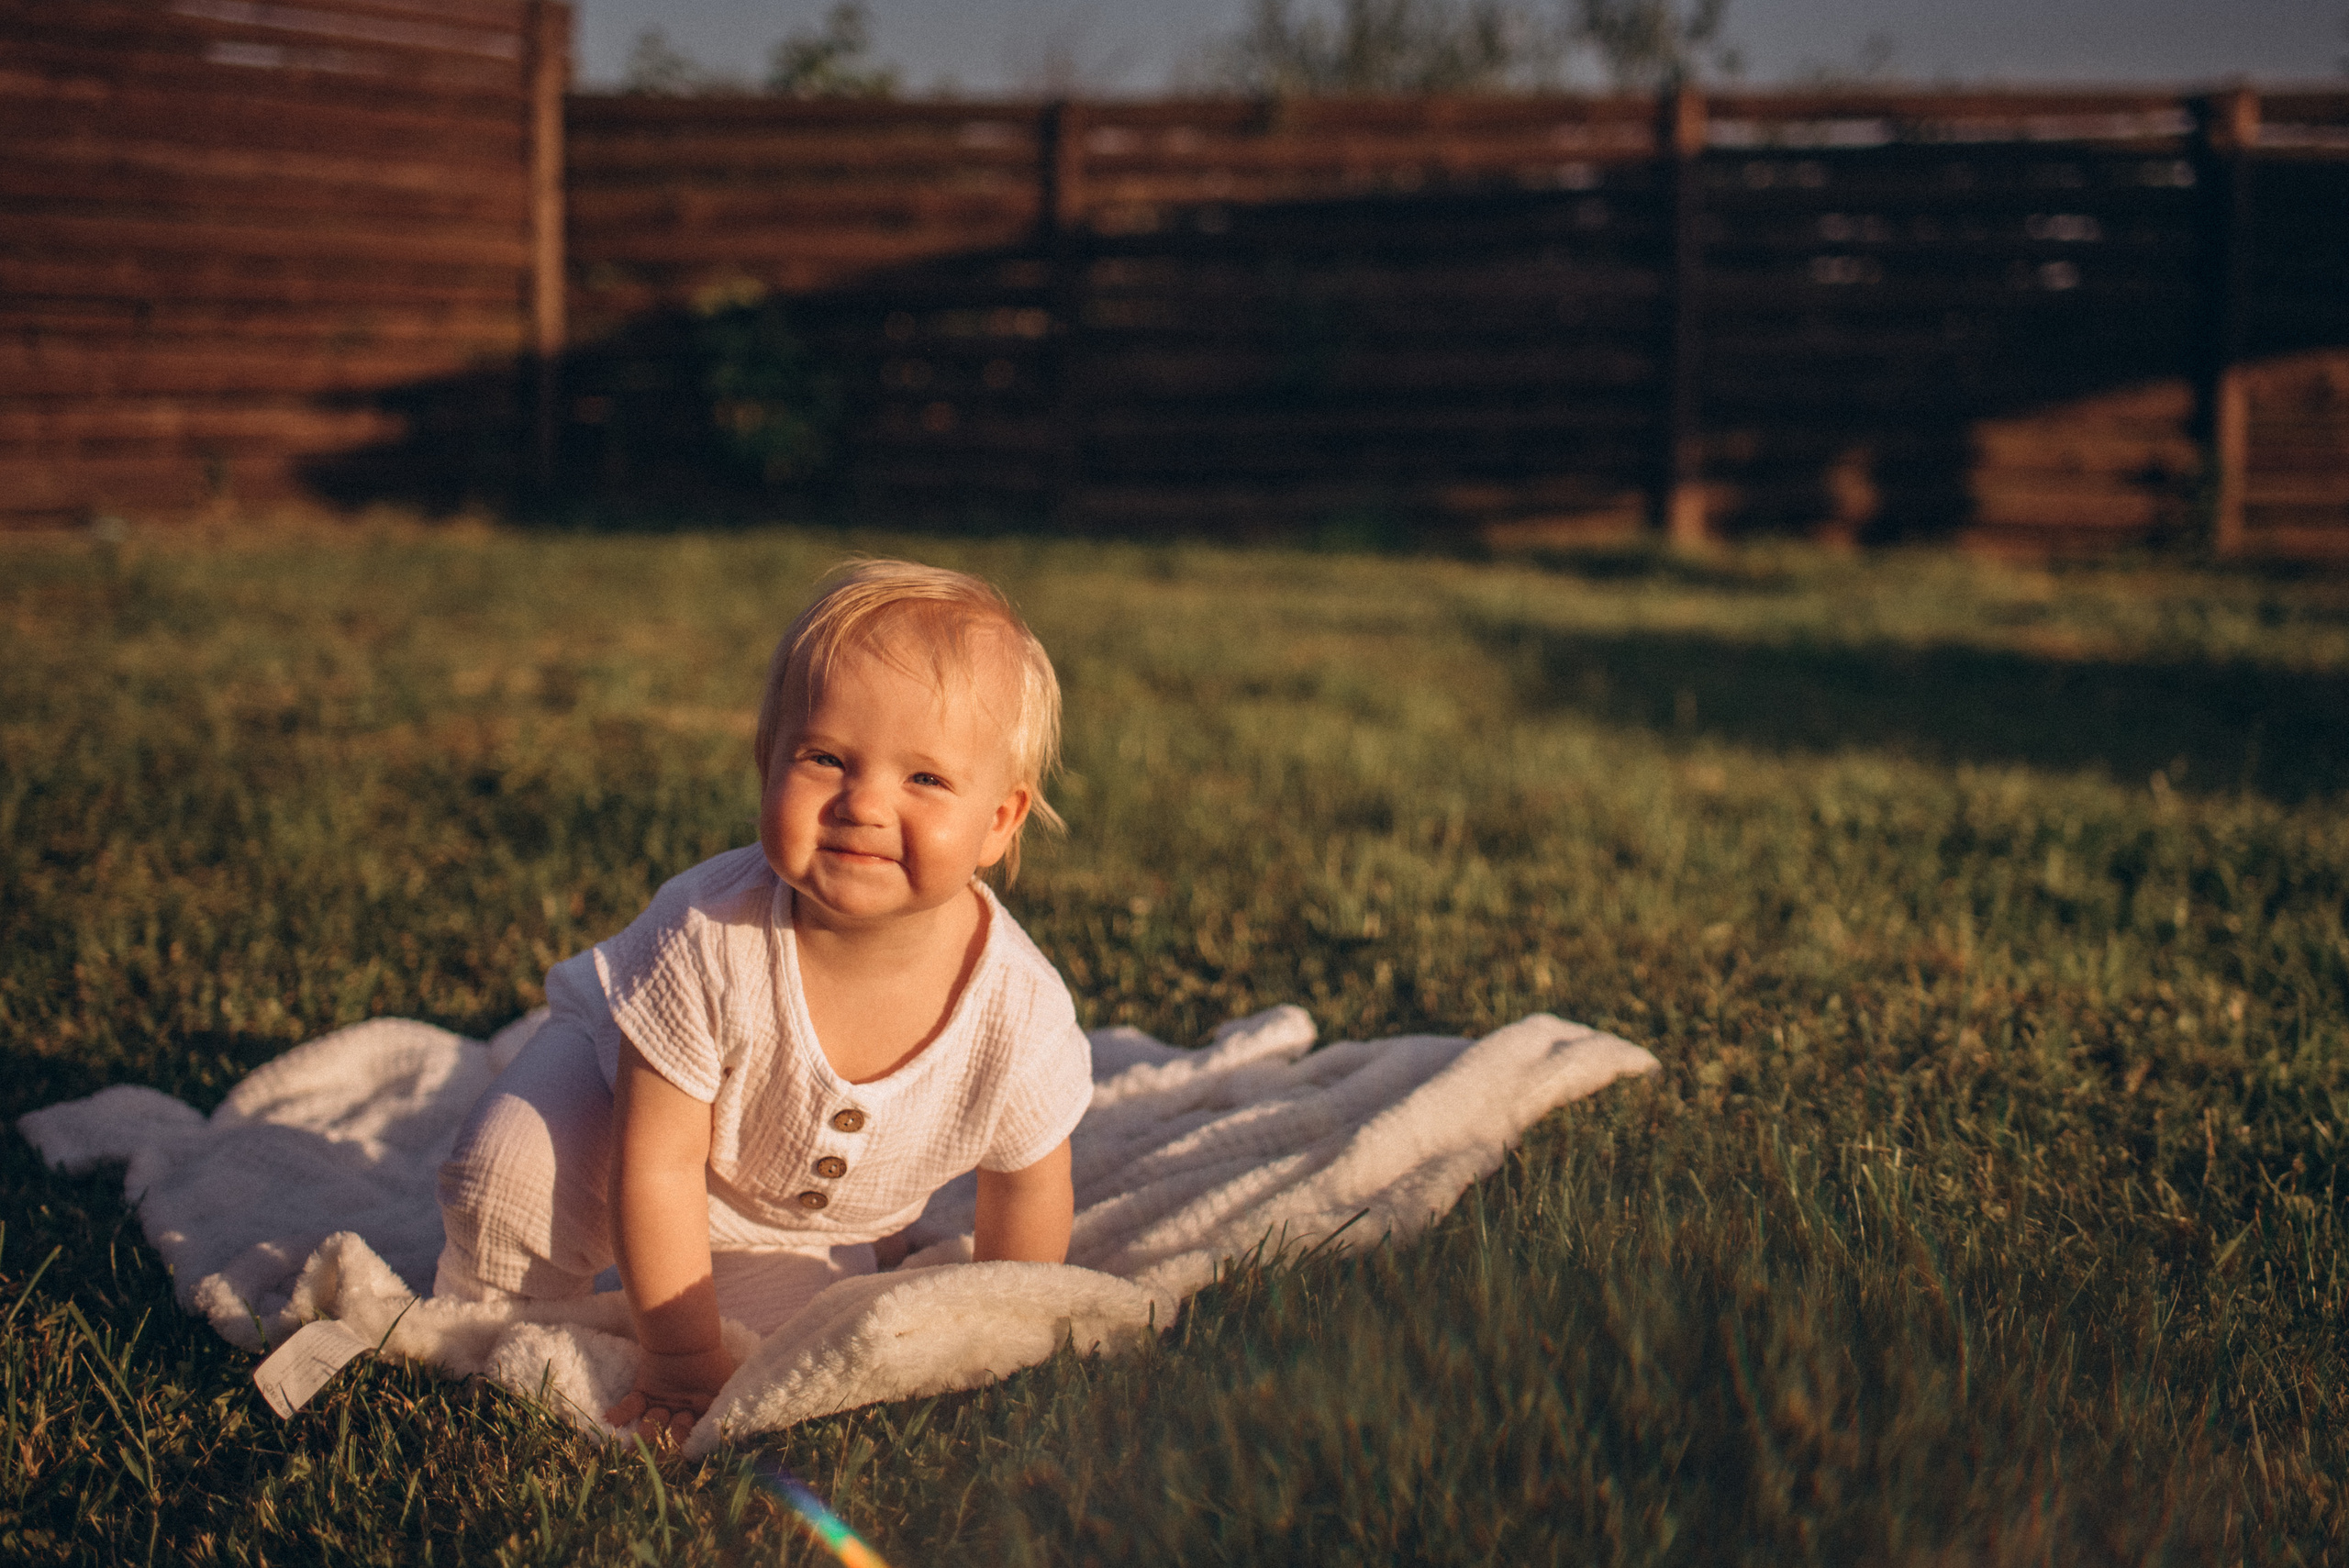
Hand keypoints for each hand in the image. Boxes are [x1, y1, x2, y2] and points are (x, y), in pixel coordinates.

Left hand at [605, 1344, 737, 1450]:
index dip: (683, 1449)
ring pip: (650, 1427)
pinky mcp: (642, 1395)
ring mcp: (659, 1406)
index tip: (678, 1456)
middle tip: (663, 1446)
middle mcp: (678, 1417)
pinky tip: (610, 1418)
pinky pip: (630, 1408)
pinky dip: (620, 1413)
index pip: (690, 1441)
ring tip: (642, 1435)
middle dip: (665, 1445)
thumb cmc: (711, 1364)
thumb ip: (718, 1413)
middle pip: (668, 1439)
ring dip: (646, 1433)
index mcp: (700, 1418)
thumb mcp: (722, 1391)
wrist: (690, 1337)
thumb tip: (714, 1437)